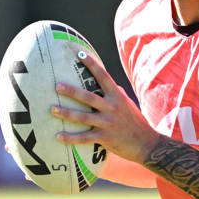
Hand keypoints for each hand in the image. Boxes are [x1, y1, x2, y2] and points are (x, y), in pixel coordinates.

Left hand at [51, 46, 160, 164]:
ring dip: (67, 113)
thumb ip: (117, 93)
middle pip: (89, 97)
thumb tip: (107, 82)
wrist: (147, 144)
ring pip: (84, 117)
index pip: (103, 76)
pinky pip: (84, 138)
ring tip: (52, 109)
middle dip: (72, 91)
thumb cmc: (135, 122)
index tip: (79, 53)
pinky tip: (58, 136)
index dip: (92, 64)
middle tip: (56, 85)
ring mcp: (108, 123)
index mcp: (117, 96)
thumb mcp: (127, 104)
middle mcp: (112, 108)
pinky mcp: (105, 138)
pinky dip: (70, 138)